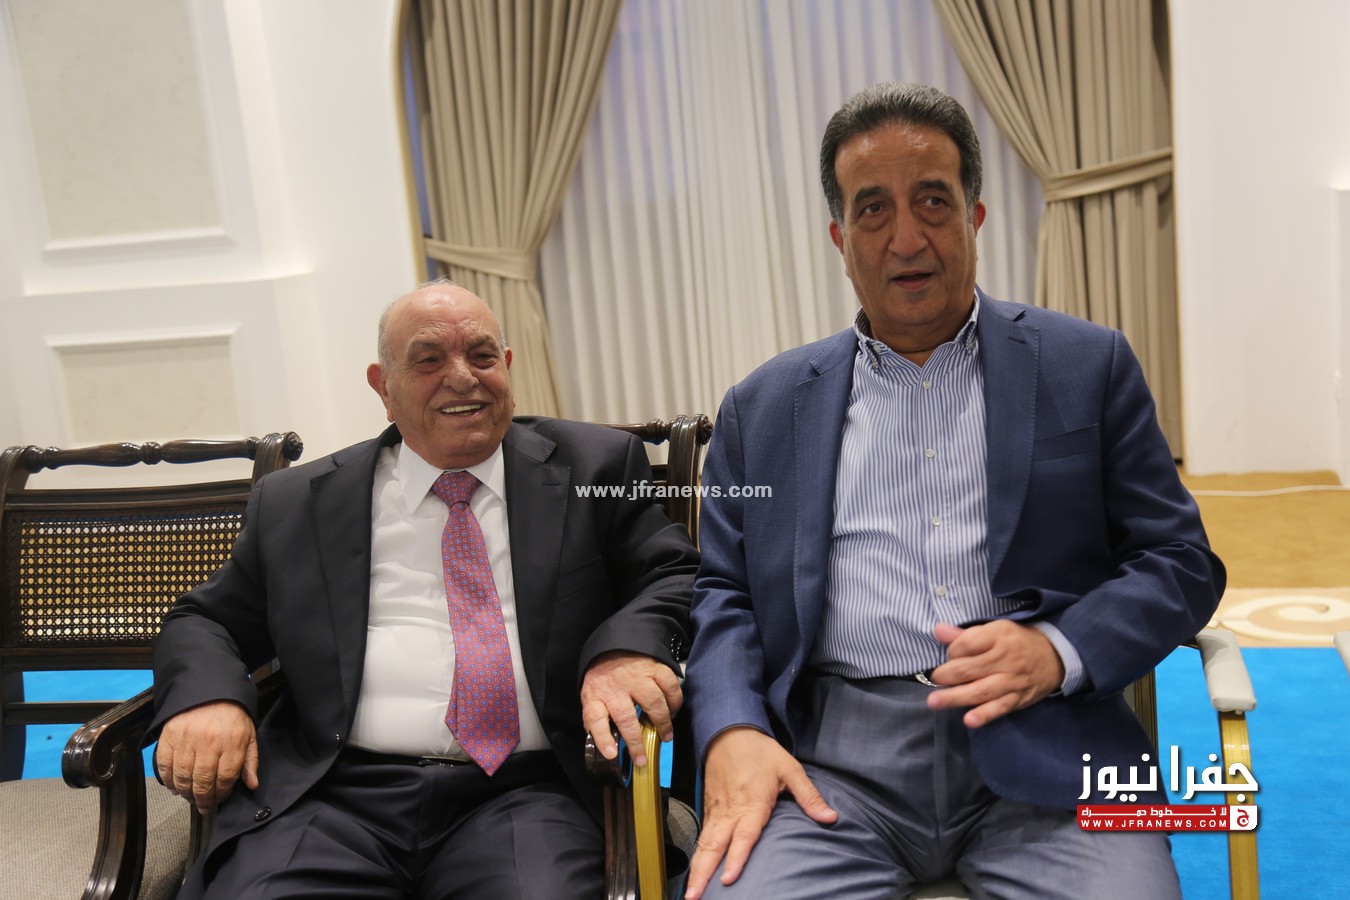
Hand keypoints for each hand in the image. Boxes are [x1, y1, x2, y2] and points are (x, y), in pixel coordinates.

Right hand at [155, 700, 258, 814]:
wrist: (208, 689)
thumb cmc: (231, 713)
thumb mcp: (248, 734)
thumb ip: (250, 760)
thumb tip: (252, 784)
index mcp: (231, 741)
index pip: (226, 778)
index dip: (222, 794)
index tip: (219, 799)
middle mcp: (208, 742)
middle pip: (203, 782)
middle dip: (203, 799)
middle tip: (203, 806)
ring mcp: (186, 739)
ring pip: (183, 777)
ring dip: (186, 793)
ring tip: (190, 797)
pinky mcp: (169, 737)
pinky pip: (165, 766)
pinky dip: (168, 781)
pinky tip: (174, 786)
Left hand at [580, 651, 681, 767]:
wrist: (614, 646)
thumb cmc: (604, 678)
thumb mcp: (591, 697)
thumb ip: (595, 719)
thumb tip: (605, 745)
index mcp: (596, 696)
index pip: (595, 718)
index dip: (603, 738)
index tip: (611, 754)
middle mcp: (615, 687)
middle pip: (625, 716)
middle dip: (635, 741)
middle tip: (642, 759)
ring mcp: (636, 677)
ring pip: (652, 702)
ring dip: (662, 722)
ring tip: (666, 736)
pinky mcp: (654, 667)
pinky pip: (669, 686)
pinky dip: (675, 702)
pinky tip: (673, 711)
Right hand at [684, 727, 835, 899]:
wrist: (730, 731)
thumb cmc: (761, 751)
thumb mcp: (790, 768)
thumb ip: (809, 796)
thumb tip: (830, 818)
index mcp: (752, 802)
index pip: (743, 835)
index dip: (736, 858)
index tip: (729, 879)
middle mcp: (731, 810)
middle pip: (715, 846)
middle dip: (704, 873)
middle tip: (695, 897)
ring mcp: (717, 810)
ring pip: (704, 843)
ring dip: (697, 868)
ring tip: (690, 893)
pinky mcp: (710, 808)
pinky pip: (702, 835)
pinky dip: (697, 855)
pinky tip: (695, 872)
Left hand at [926, 620, 1064, 727]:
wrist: (1054, 656)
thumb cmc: (1016, 641)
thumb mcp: (994, 629)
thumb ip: (964, 634)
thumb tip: (938, 630)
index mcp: (998, 636)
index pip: (967, 644)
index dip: (952, 651)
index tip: (949, 655)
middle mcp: (1005, 659)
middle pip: (969, 669)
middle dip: (946, 675)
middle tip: (934, 679)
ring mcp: (1011, 681)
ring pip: (980, 691)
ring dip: (955, 697)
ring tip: (935, 701)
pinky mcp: (1017, 699)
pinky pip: (999, 708)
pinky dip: (984, 715)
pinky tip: (969, 721)